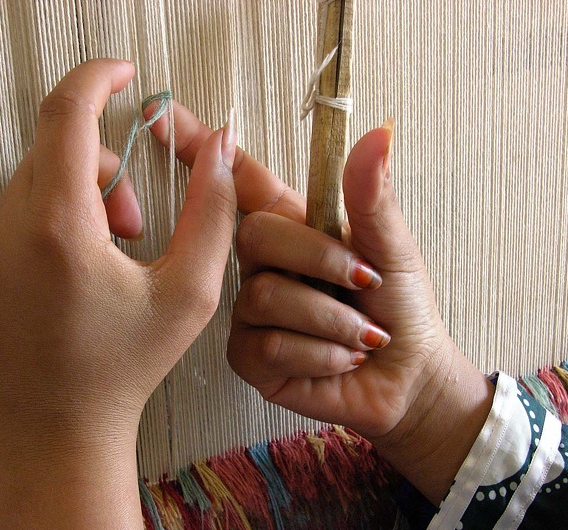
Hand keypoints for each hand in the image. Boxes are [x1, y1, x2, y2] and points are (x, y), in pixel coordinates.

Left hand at [0, 59, 237, 529]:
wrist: (55, 435)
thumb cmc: (124, 371)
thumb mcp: (190, 293)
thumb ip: (212, 210)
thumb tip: (218, 146)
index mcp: (58, 229)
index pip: (67, 113)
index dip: (99, 80)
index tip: (123, 76)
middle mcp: (1, 232)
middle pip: (54, 152)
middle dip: (101, 169)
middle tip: (132, 226)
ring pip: (31, 184)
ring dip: (73, 200)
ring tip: (102, 258)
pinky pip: (7, 217)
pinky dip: (42, 226)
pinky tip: (65, 279)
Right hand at [150, 106, 493, 503]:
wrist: (406, 379)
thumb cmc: (400, 306)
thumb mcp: (393, 247)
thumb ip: (372, 198)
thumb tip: (378, 133)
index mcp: (293, 226)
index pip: (239, 180)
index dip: (201, 148)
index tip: (162, 113)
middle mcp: (262, 264)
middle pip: (254, 234)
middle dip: (319, 259)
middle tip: (364, 283)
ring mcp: (250, 311)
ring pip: (265, 297)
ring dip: (330, 319)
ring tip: (362, 334)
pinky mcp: (248, 357)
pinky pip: (267, 346)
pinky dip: (319, 355)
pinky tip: (339, 360)